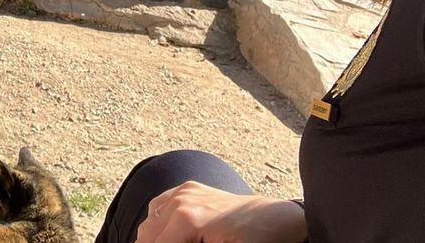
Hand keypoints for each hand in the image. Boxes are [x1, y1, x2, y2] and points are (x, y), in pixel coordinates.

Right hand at [136, 181, 306, 242]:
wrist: (278, 219)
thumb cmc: (257, 241)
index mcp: (187, 218)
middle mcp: (181, 200)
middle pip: (146, 236)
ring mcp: (184, 191)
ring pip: (149, 223)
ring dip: (156, 239)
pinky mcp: (188, 188)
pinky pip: (158, 207)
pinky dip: (160, 223)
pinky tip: (175, 235)